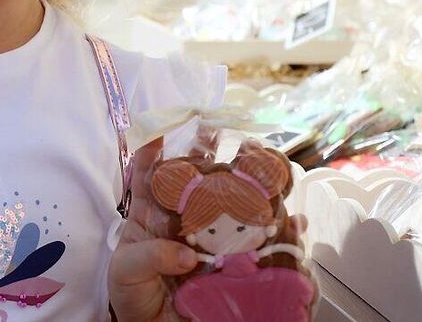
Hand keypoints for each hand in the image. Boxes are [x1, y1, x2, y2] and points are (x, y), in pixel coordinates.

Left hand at [108, 140, 309, 321]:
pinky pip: (267, 243)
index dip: (157, 145)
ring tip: (269, 171)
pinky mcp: (238, 261)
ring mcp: (216, 237)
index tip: (168, 124)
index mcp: (155, 214)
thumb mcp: (127, 274)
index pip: (154, 172)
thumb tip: (184, 255)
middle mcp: (189, 218)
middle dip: (218, 153)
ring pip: (241, 201)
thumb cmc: (136, 297)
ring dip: (257, 184)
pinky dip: (285, 232)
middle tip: (234, 140)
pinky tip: (294, 223)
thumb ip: (146, 257)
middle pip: (206, 177)